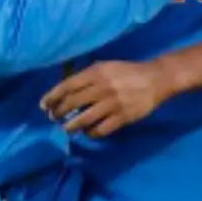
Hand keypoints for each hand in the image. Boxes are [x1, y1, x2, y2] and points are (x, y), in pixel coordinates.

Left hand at [40, 60, 177, 137]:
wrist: (157, 79)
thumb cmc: (128, 72)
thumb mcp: (107, 67)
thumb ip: (88, 76)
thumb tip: (66, 91)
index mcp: (97, 73)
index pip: (67, 86)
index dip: (52, 97)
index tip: (44, 106)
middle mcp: (102, 88)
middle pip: (72, 104)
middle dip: (59, 113)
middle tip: (54, 118)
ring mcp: (113, 103)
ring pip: (83, 119)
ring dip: (71, 126)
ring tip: (67, 129)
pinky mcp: (123, 117)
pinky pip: (100, 129)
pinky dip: (91, 133)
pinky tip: (89, 132)